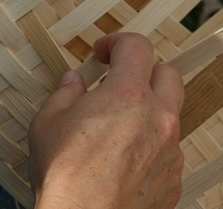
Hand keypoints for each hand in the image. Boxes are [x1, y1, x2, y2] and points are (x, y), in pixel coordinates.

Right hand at [29, 33, 183, 208]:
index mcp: (128, 95)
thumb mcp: (48, 122)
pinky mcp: (174, 180)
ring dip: (147, 112)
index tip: (102, 52)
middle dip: (144, 71)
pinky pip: (168, 150)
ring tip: (116, 129)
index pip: (137, 47)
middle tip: (117, 83)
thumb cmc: (63, 175)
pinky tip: (123, 161)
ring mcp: (171, 151)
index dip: (117, 42)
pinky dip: (150, 146)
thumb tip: (74, 82)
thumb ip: (65, 93)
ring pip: (169, 115)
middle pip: (168, 75)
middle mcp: (159, 118)